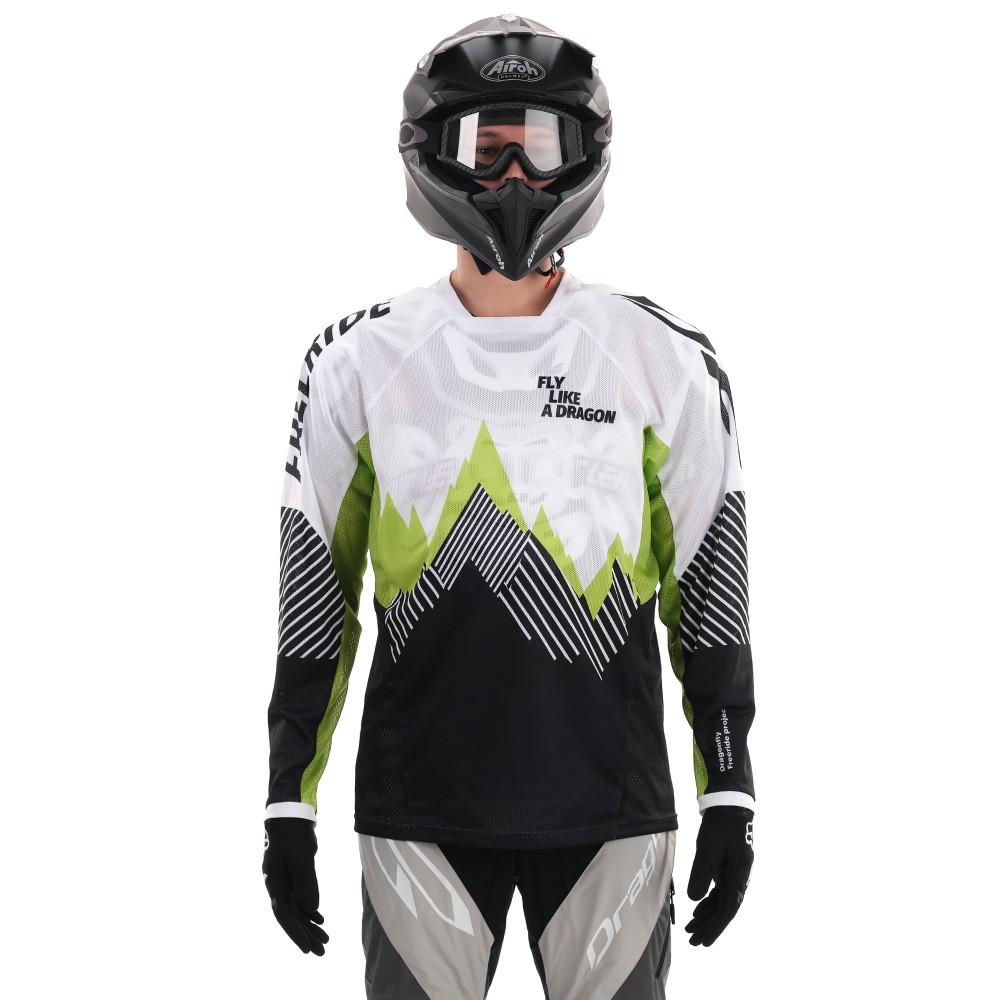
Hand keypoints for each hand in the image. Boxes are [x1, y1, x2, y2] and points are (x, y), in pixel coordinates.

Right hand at [262, 817, 329, 955]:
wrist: (291, 810)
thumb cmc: (294, 831)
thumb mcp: (303, 856)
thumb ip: (307, 882)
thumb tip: (311, 909)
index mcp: (274, 881)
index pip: (284, 915)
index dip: (296, 933)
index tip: (307, 949)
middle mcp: (277, 883)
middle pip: (291, 916)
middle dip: (306, 934)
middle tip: (321, 951)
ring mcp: (284, 879)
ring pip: (296, 908)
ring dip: (309, 924)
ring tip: (325, 938)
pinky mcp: (292, 873)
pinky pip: (300, 897)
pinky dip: (309, 909)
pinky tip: (320, 918)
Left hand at [685, 805, 753, 946]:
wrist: (729, 805)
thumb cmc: (719, 826)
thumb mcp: (707, 849)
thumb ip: (701, 875)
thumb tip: (694, 900)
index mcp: (738, 876)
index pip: (727, 909)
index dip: (715, 927)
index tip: (704, 942)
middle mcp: (739, 878)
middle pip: (724, 909)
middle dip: (709, 926)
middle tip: (693, 942)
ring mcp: (734, 873)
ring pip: (721, 901)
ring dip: (707, 915)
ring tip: (691, 929)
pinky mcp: (728, 867)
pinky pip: (720, 891)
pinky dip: (709, 902)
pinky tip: (697, 909)